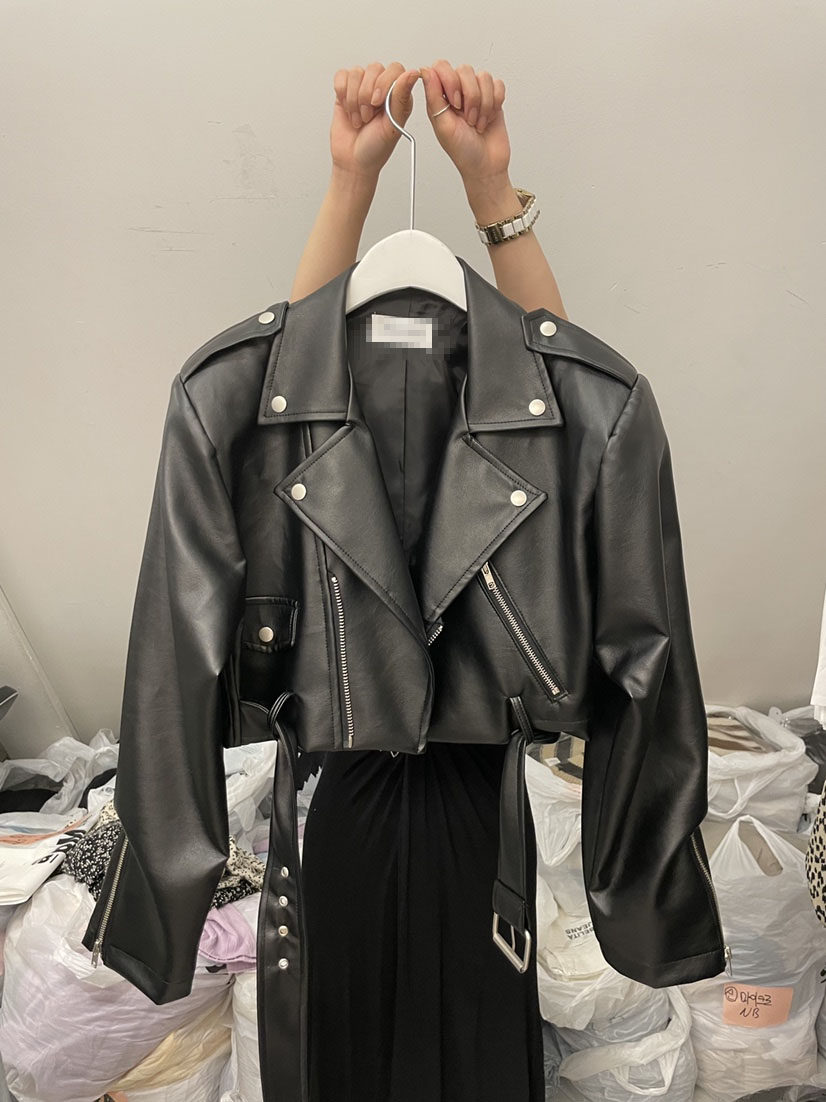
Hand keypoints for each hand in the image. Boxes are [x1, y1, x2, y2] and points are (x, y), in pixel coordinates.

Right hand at [331, 62, 420, 181]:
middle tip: (367, 116)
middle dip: (367, 94)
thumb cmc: (376, 148)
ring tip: (358, 118)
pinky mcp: (345, 90)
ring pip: (357, 72)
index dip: (384, 82)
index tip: (377, 103)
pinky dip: (343, 94)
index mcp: (399, 94)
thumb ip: (402, 98)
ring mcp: (363, 87)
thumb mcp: (393, 126)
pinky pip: (342, 76)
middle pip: (374, 68)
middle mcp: (382, 87)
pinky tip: (348, 109)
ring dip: (354, 99)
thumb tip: (413, 72)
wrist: (354, 161)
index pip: (395, 69)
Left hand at [419, 61, 509, 185]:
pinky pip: (498, 84)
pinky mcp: (493, 98)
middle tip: (468, 118)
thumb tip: (425, 70)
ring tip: (478, 122)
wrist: (486, 166)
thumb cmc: (463, 152)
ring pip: (483, 77)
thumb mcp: (443, 126)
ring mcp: (476, 94)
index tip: (455, 103)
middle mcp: (457, 92)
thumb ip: (433, 97)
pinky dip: (495, 102)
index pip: (442, 67)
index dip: (450, 80)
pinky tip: (489, 117)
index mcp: (440, 98)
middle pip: (465, 70)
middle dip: (470, 96)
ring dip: (483, 103)